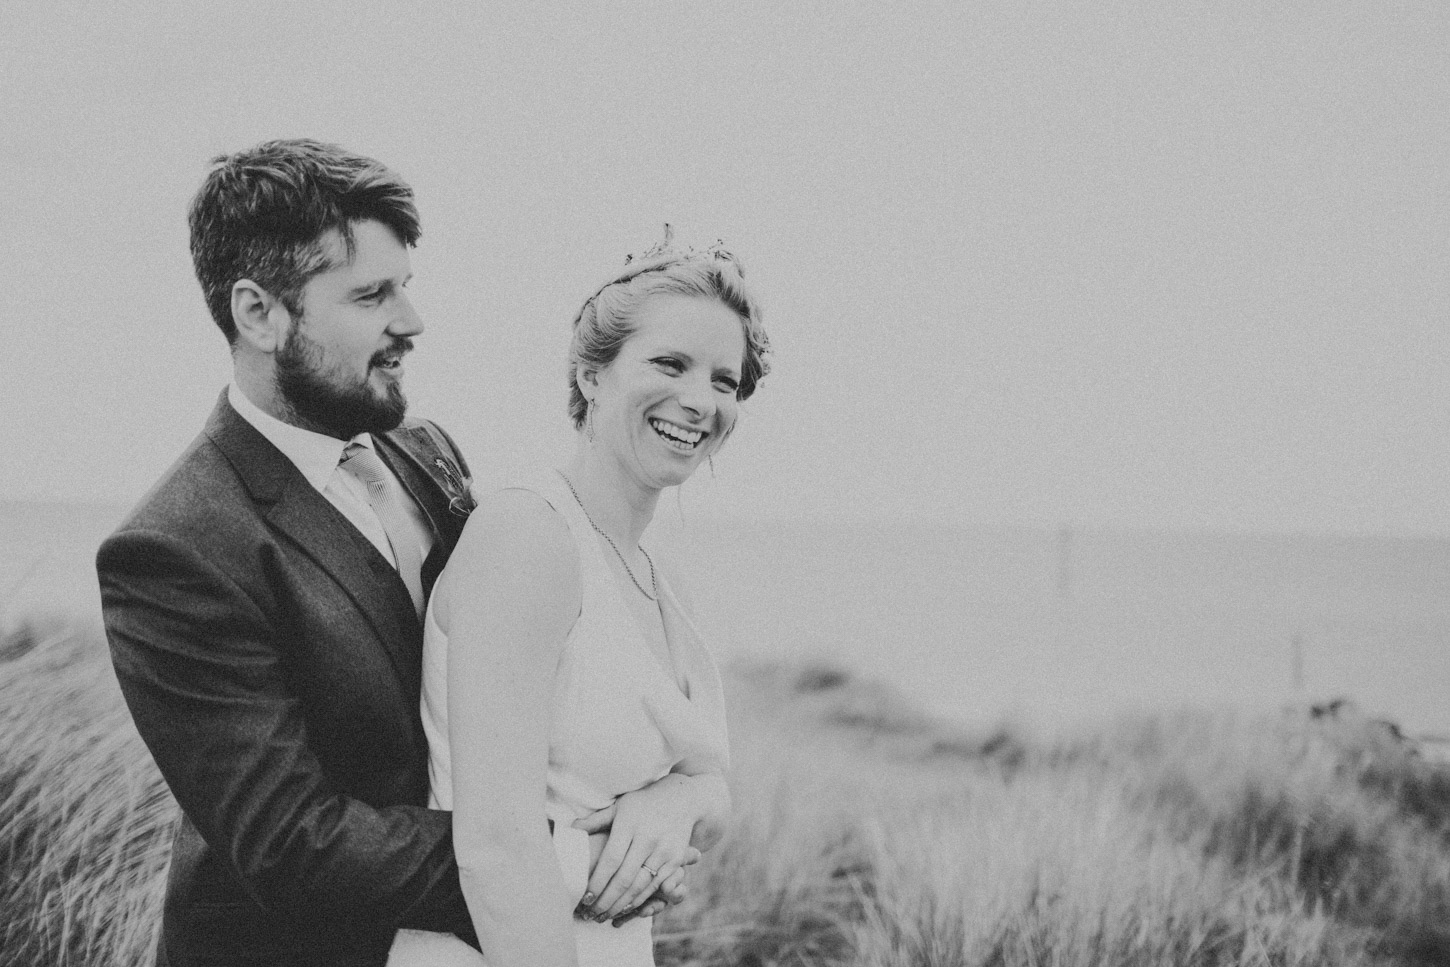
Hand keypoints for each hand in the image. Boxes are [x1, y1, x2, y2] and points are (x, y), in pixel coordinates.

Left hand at [571, 777, 703, 920]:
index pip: (611, 860)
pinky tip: (625, 909)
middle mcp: (648, 838)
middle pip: (624, 878)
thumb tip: (571, 829)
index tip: (584, 899)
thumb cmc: (643, 803)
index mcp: (630, 824)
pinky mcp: (675, 859)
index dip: (597, 882)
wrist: (682, 798)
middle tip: (590, 915)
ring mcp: (664, 850)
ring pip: (640, 886)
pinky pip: (655, 886)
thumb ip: (596, 820)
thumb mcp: (619, 806)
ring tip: (603, 917)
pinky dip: (639, 901)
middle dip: (606, 901)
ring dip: (621, 906)